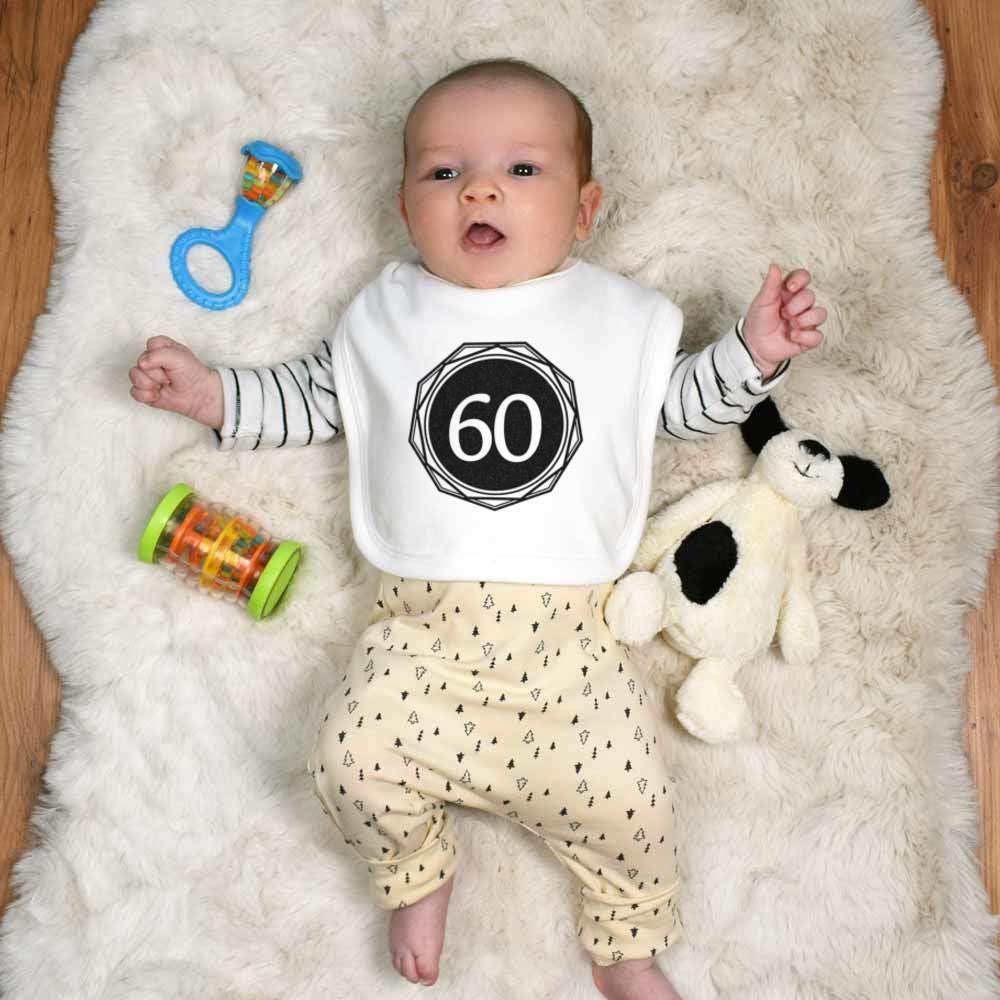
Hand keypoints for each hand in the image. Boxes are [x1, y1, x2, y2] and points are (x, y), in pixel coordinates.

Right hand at [129, 336, 223, 428]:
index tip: (172, 363)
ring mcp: (146, 375)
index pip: (150, 344)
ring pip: (133, 376)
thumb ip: (159, 354)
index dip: (159, 356)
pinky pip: (134, 391)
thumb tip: (141, 364)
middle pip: (140, 362)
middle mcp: (151, 360)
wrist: (198, 395)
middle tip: (170, 377)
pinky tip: (158, 395)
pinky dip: (146, 396)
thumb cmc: (191, 373)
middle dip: (156, 373)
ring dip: (150, 384)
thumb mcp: (179, 357)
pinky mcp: (144, 390)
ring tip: (163, 386)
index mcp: (161, 347)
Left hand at [742, 263, 826, 377]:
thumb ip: (770, 285)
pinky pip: (818, 336)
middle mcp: (800, 305)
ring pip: (821, 314)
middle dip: (796, 306)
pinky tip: (793, 337)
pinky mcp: (808, 338)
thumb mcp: (762, 302)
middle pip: (811, 296)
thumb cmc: (759, 320)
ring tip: (790, 326)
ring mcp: (806, 321)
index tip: (790, 287)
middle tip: (783, 314)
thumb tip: (774, 266)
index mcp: (789, 292)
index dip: (801, 279)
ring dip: (805, 320)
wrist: (754, 345)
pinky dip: (805, 337)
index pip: (804, 277)